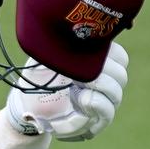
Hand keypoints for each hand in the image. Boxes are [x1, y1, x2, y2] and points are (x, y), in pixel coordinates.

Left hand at [4, 43, 129, 141]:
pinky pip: (107, 113)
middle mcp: (106, 82)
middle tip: (81, 73)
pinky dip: (97, 106)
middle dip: (103, 73)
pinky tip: (82, 100)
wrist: (28, 104)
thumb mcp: (48, 57)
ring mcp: (103, 101)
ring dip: (99, 88)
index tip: (86, 55)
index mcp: (98, 63)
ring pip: (116, 94)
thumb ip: (62, 45)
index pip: (119, 56)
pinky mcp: (96, 119)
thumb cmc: (40, 76)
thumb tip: (71, 29)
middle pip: (120, 75)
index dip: (108, 55)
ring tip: (78, 87)